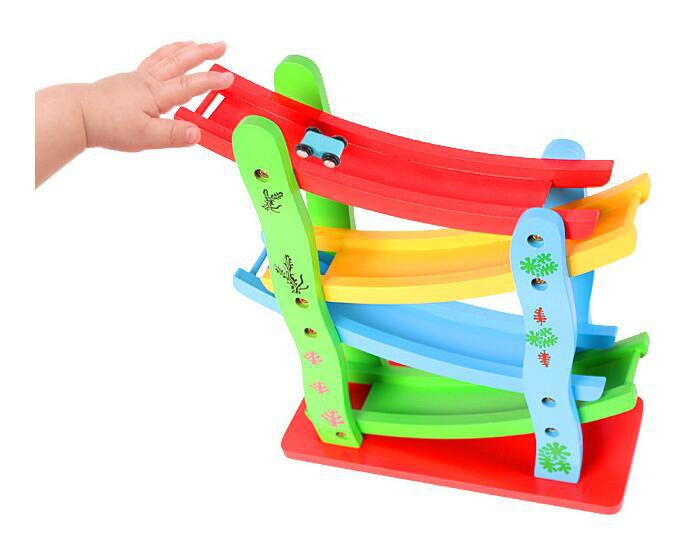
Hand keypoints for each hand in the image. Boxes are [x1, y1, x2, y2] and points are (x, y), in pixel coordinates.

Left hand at [80, 41, 232, 150]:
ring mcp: (137, 78)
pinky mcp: (127, 81)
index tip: (229, 78)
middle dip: (203, 53)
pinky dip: (164, 54)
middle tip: (220, 46)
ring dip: (183, 49)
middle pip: (181, 61)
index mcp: (157, 94)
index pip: (191, 85)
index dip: (212, 81)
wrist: (78, 115)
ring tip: (196, 43)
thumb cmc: (108, 124)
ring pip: (165, 57)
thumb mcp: (146, 137)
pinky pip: (152, 61)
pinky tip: (165, 58)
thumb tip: (197, 133)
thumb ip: (174, 135)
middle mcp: (149, 81)